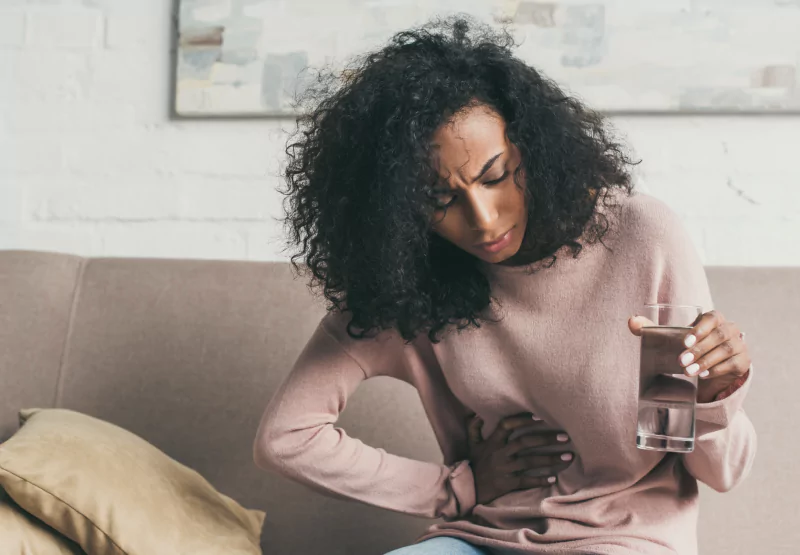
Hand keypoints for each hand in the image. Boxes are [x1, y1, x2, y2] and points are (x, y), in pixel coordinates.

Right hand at [466, 413, 572, 504]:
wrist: (467, 490)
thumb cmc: (473, 464)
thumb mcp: (471, 445)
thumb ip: (473, 428)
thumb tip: (477, 413)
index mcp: (492, 442)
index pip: (508, 425)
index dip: (523, 419)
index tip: (540, 417)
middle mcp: (500, 453)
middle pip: (525, 442)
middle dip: (546, 439)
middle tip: (565, 437)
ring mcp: (505, 469)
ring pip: (530, 461)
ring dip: (550, 459)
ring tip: (568, 456)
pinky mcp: (508, 483)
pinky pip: (526, 480)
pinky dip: (540, 480)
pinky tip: (553, 478)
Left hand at [628, 310, 750, 402]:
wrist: (708, 368)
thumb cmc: (687, 346)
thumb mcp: (670, 338)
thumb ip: (650, 328)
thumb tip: (631, 321)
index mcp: (714, 318)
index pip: (711, 317)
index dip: (700, 328)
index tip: (684, 341)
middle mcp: (730, 329)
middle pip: (719, 335)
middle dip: (699, 349)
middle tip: (681, 361)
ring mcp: (739, 345)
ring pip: (726, 350)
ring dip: (706, 361)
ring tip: (688, 372)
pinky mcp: (743, 362)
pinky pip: (733, 364)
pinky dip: (717, 370)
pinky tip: (704, 375)